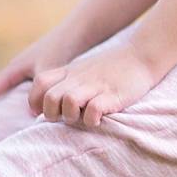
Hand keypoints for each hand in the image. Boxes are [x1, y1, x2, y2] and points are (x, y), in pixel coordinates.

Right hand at [0, 25, 84, 123]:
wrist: (77, 33)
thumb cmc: (63, 47)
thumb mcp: (49, 67)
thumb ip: (42, 89)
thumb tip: (31, 112)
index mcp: (14, 68)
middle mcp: (18, 72)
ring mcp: (28, 74)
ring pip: (8, 96)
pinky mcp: (40, 78)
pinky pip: (24, 97)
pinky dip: (20, 109)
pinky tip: (22, 121)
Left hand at [31, 43, 162, 129]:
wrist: (142, 55)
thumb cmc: (112, 67)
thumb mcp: (84, 68)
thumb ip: (67, 81)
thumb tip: (50, 101)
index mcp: (70, 71)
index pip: (40, 82)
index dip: (35, 100)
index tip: (41, 111)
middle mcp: (79, 78)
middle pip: (50, 96)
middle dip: (51, 114)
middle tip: (63, 118)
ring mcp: (96, 85)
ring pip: (69, 101)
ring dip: (71, 116)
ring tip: (81, 118)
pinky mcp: (113, 94)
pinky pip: (94, 110)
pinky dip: (92, 120)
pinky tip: (98, 121)